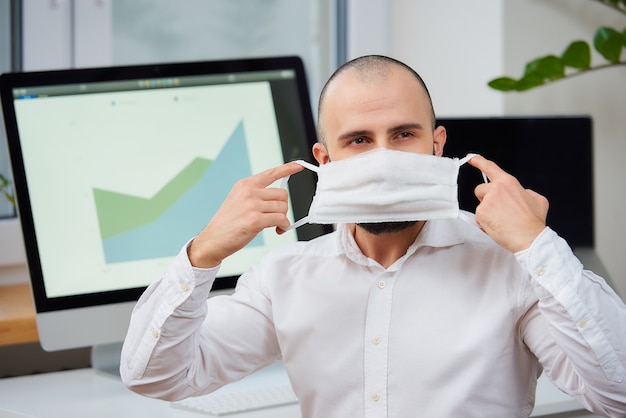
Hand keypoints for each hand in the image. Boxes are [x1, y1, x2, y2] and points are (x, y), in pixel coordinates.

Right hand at [187, 162, 303, 267]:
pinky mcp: (255, 220)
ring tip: (275, 224)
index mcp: (245, 185)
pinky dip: (283, 226)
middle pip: (282, 194)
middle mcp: (248, 192)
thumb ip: (257, 195)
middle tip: (276, 216)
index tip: (299, 165)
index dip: (287, 168)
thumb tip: (278, 198)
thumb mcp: (239, 201)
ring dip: (283, 218)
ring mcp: (251, 205)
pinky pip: (281, 219)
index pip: (271, 173)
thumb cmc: (228, 223)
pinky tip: (277, 229)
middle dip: (283, 207)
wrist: (213, 240)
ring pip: (283, 207)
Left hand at [467, 155, 547, 252]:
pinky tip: (497, 227)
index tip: (470, 158)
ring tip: (501, 221)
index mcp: (508, 182)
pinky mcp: (481, 213)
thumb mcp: (537, 199)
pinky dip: (485, 223)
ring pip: (480, 205)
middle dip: (486, 199)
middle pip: (480, 190)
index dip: (479, 161)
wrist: (530, 238)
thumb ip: (524, 192)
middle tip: (499, 210)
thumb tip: (521, 193)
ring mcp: (487, 201)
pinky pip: (478, 217)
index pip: (490, 168)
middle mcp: (496, 189)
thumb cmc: (533, 221)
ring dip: (487, 212)